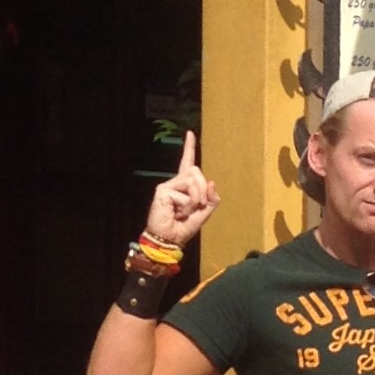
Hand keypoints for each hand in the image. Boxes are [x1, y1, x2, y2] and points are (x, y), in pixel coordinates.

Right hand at [146, 132, 218, 248]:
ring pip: (193, 182)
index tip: (190, 133)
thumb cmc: (182, 229)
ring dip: (195, 200)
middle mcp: (175, 182)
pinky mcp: (163, 191)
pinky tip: (176, 213)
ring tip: (184, 212)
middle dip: (203, 191)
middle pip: (197, 172)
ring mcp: (167, 186)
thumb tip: (212, 182)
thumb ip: (211, 199)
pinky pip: (186, 195)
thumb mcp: (203, 214)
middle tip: (196, 207)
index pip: (187, 163)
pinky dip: (187, 207)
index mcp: (184, 186)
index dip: (189, 148)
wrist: (168, 241)